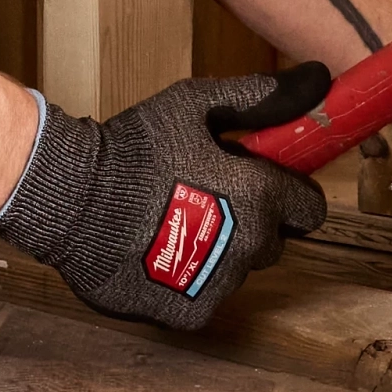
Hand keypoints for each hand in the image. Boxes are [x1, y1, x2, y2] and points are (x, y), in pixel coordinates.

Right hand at [0, 73, 330, 332]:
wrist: (71, 197)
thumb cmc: (133, 147)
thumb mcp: (195, 106)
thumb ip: (261, 97)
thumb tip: (320, 77)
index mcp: (259, 196)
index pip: (310, 210)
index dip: (288, 195)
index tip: (260, 184)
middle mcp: (249, 246)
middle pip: (273, 241)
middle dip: (251, 222)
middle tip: (205, 198)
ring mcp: (220, 285)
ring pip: (238, 271)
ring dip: (219, 252)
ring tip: (171, 224)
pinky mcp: (189, 314)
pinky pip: (205, 297)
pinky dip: (187, 281)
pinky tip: (156, 253)